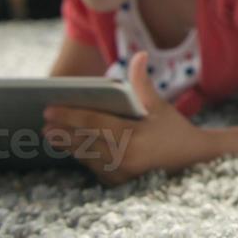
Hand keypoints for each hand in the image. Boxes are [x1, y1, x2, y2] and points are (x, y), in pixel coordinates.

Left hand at [42, 52, 216, 184]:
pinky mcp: (120, 181)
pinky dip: (82, 156)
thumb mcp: (159, 105)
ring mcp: (122, 173)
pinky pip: (94, 167)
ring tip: (51, 134)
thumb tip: (138, 55)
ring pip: (86, 156)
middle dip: (62, 131)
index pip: (94, 123)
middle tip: (44, 122)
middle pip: (84, 141)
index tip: (49, 109)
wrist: (193, 158)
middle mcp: (125, 158)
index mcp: (133, 137)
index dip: (70, 115)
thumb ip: (142, 82)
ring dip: (68, 145)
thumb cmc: (174, 128)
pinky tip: (70, 147)